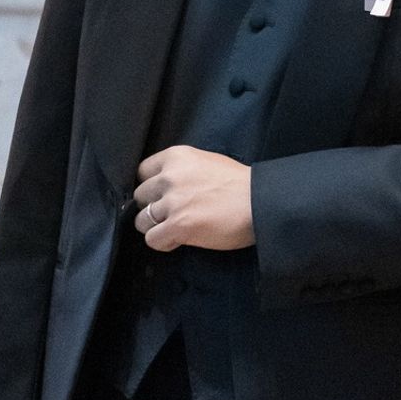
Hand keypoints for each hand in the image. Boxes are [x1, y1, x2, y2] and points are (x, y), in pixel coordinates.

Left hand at [134, 146, 253, 251]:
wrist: (260, 202)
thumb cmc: (239, 184)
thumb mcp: (206, 162)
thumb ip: (182, 169)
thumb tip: (163, 184)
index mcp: (176, 156)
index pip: (142, 172)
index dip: (151, 187)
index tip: (163, 195)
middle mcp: (169, 176)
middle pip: (139, 197)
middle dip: (153, 207)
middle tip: (173, 214)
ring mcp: (172, 201)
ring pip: (141, 221)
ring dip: (156, 227)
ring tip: (176, 228)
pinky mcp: (178, 225)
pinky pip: (152, 240)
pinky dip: (164, 242)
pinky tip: (179, 239)